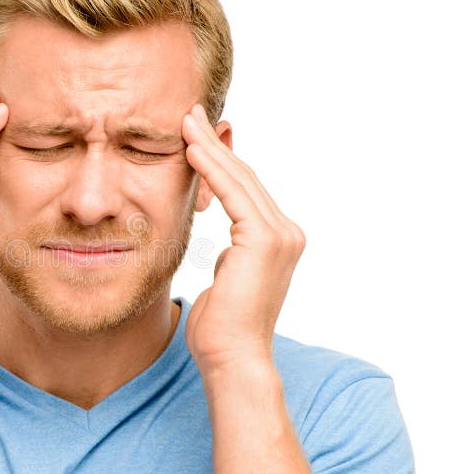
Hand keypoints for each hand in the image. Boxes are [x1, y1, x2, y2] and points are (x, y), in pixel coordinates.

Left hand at [181, 103, 305, 374]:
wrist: (232, 358)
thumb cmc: (221, 326)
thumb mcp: (227, 277)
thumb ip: (233, 254)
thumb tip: (226, 244)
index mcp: (278, 240)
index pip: (245, 189)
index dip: (221, 160)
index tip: (196, 136)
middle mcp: (286, 232)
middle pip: (245, 176)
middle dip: (216, 143)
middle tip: (189, 115)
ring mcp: (280, 235)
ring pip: (240, 179)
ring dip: (211, 147)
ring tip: (186, 122)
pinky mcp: (265, 240)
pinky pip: (234, 194)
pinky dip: (212, 169)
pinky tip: (191, 149)